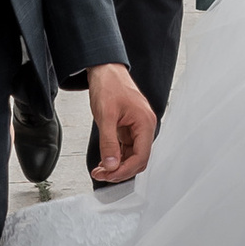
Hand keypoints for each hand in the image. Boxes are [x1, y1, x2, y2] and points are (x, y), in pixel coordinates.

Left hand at [86, 64, 155, 182]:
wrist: (105, 70)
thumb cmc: (109, 86)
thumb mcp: (106, 116)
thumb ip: (109, 143)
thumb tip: (111, 165)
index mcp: (145, 123)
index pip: (141, 156)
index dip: (125, 170)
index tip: (109, 175)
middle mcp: (145, 127)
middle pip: (138, 159)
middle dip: (120, 170)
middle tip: (101, 174)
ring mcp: (137, 128)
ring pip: (132, 156)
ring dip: (117, 165)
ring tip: (99, 169)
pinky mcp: (129, 128)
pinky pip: (126, 148)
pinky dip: (116, 156)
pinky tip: (104, 161)